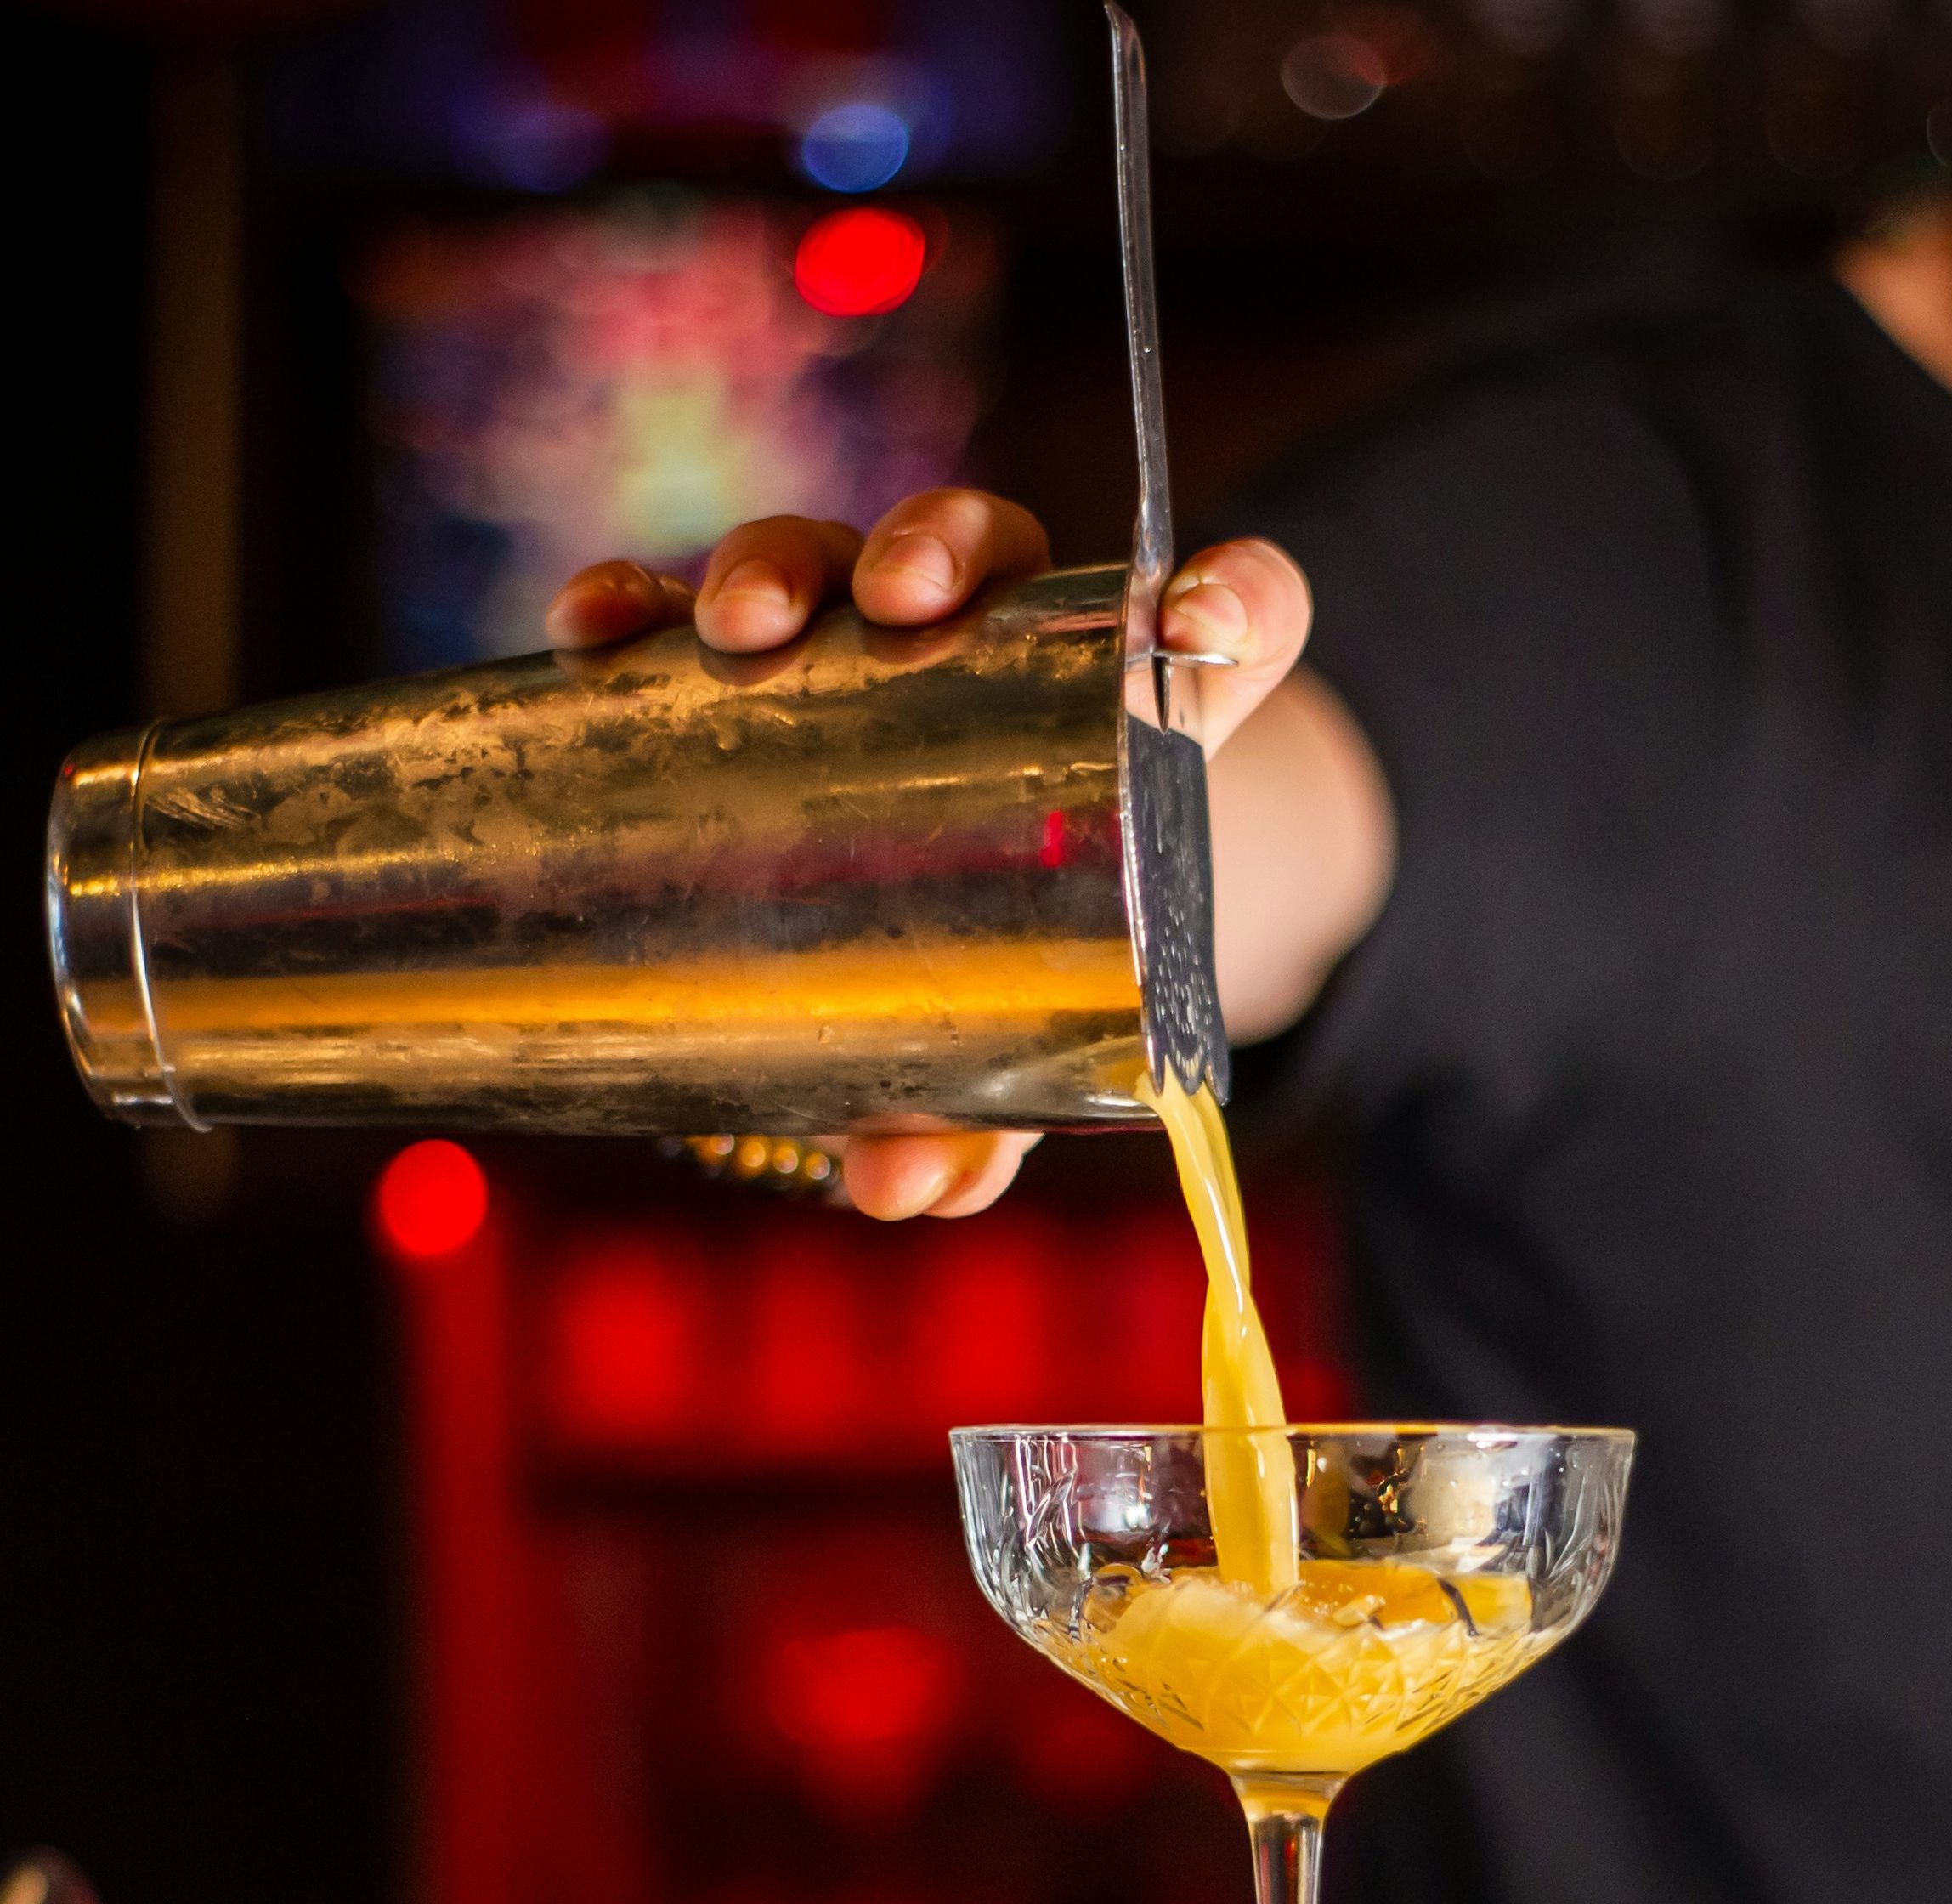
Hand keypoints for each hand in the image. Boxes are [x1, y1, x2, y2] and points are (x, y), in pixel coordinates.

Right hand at [546, 490, 1314, 1218]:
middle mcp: (1004, 640)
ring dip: (779, 566)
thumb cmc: (1020, 973)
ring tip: (738, 632)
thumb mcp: (1027, 1046)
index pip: (1238, 617)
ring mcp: (867, 632)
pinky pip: (685, 606)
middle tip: (903, 607)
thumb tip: (898, 1187)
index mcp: (1138, 713)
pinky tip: (594, 632)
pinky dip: (638, 606)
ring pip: (833, 555)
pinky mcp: (751, 655)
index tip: (1196, 626)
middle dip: (939, 550)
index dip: (1238, 594)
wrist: (936, 927)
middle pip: (991, 548)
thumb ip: (991, 1118)